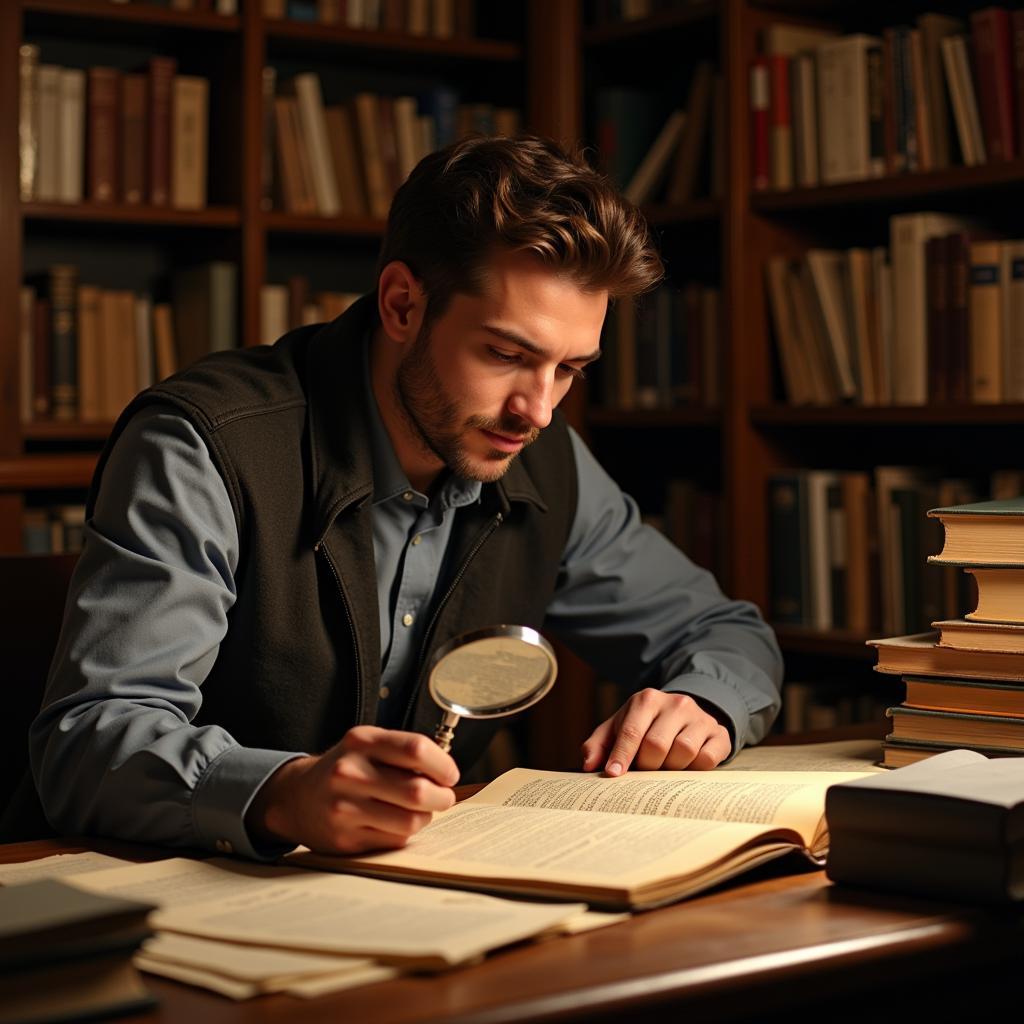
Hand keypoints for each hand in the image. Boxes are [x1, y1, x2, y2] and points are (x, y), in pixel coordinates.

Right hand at [247, 725, 458, 854]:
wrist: (297, 797)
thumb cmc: (346, 768)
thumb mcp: (368, 745)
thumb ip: (403, 752)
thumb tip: (447, 773)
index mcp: (362, 741)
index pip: (416, 750)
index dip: (442, 765)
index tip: (450, 774)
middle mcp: (350, 773)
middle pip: (417, 790)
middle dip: (441, 797)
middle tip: (443, 797)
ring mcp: (345, 808)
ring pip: (410, 821)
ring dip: (424, 817)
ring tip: (419, 811)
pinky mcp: (345, 839)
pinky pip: (394, 840)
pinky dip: (404, 833)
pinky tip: (395, 823)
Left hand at [581, 689, 730, 775]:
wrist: (683, 716)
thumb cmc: (644, 726)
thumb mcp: (618, 728)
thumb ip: (598, 744)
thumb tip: (590, 765)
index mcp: (646, 700)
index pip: (631, 731)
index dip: (621, 756)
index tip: (614, 775)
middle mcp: (675, 703)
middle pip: (656, 745)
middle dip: (646, 765)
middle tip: (643, 770)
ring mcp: (700, 717)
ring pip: (684, 751)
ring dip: (670, 768)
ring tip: (664, 766)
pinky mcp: (719, 733)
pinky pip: (707, 759)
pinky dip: (694, 769)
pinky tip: (685, 766)